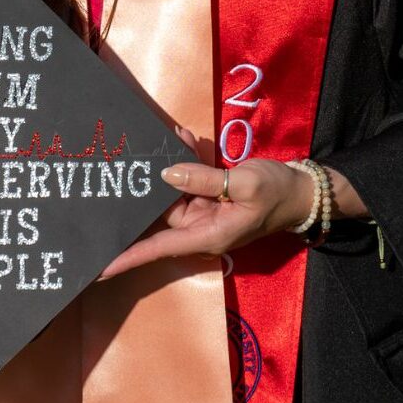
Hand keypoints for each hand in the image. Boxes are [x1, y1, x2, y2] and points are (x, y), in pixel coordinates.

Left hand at [99, 133, 315, 279]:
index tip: (101, 266)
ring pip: (175, 188)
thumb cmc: (276, 192)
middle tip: (137, 154)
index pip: (160, 248)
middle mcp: (201, 226)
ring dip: (174, 163)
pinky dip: (189, 160)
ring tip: (172, 137)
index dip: (129, 257)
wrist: (301, 190)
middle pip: (163, 211)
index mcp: (207, 235)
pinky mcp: (213, 195)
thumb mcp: (244, 184)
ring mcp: (206, 210)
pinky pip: (192, 179)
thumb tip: (167, 174)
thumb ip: (204, 179)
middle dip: (152, 184)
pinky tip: (185, 139)